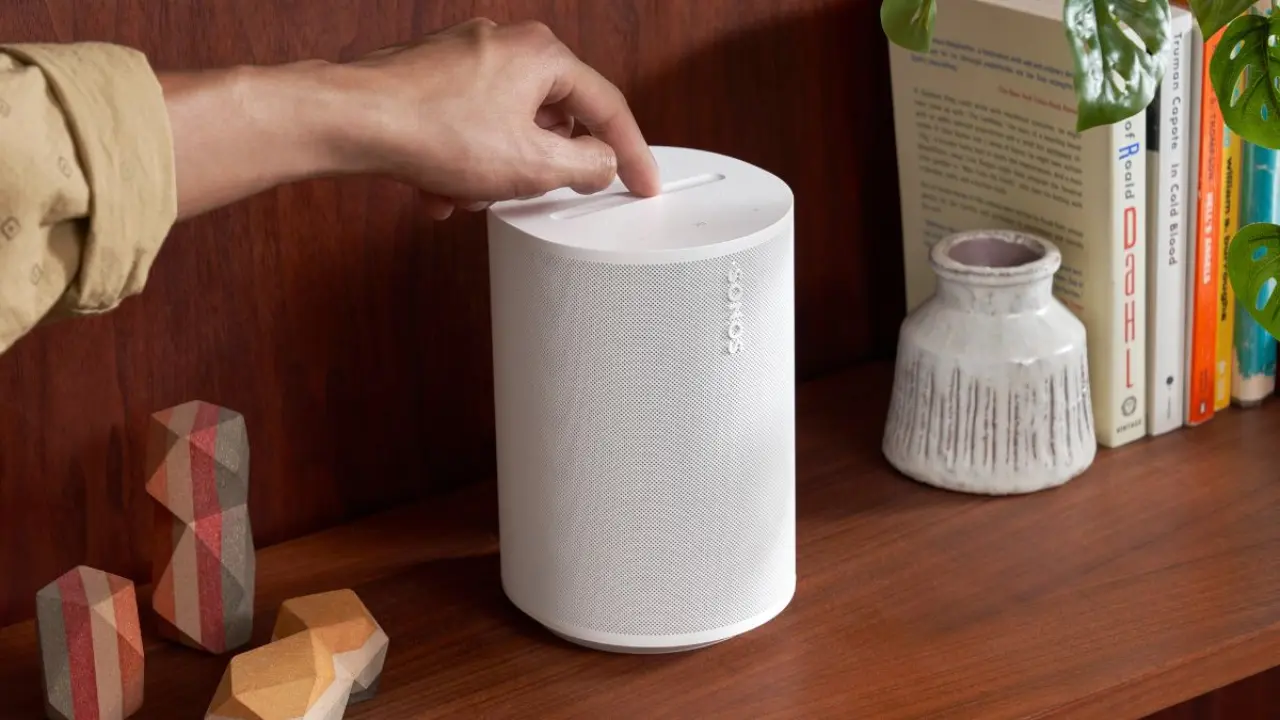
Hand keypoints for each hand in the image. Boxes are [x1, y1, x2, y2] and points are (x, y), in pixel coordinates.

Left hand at [337, 18, 661, 218]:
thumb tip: (600, 164)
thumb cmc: (432, 129)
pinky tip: (439, 189)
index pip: (607, 107)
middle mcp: (505, 45)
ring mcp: (464, 60)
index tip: (643, 182)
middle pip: (551, 119)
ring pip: (505, 129)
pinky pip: (466, 130)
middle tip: (531, 192)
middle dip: (537, 167)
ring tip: (468, 191)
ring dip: (493, 171)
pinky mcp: (430, 80)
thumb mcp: (532, 165)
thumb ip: (584, 166)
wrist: (349, 120)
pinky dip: (461, 163)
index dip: (631, 154)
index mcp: (542, 55)